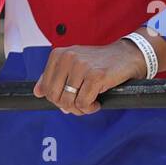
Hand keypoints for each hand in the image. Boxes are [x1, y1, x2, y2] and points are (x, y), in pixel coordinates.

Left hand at [32, 40, 146, 115]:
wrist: (127, 55)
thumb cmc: (100, 62)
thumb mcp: (73, 64)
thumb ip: (54, 76)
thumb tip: (37, 92)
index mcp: (58, 55)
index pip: (46, 89)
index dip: (58, 99)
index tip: (71, 97)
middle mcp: (68, 58)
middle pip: (55, 97)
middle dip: (68, 106)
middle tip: (81, 103)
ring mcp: (81, 67)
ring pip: (69, 103)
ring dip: (80, 109)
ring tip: (90, 102)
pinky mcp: (96, 76)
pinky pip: (83, 103)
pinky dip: (90, 108)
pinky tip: (97, 101)